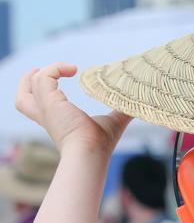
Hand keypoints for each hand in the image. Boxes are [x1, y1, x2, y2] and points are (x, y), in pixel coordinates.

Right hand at [15, 62, 131, 153]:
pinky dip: (55, 69)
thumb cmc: (100, 144)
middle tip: (39, 71)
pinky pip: (44, 77)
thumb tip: (141, 104)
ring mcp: (46, 109)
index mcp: (58, 122)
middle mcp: (48, 117)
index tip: (65, 79)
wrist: (90, 153)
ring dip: (41, 73)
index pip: (41, 107)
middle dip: (26, 83)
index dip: (47, 92)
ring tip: (63, 68)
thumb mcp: (113, 123)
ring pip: (28, 89)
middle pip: (23, 100)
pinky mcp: (49, 103)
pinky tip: (74, 70)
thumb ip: (122, 111)